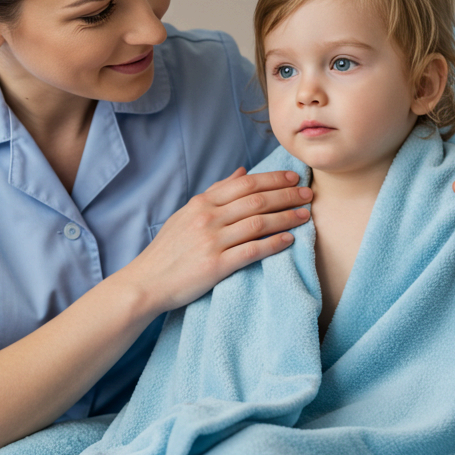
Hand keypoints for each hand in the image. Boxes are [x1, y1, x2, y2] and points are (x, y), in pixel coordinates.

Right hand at [119, 168, 312, 312]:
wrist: (146, 282)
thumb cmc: (168, 250)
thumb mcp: (186, 214)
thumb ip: (215, 193)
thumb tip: (242, 171)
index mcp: (201, 203)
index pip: (245, 183)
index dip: (273, 178)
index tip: (294, 177)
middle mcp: (208, 218)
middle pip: (256, 200)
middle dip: (287, 194)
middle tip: (309, 193)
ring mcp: (211, 241)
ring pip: (258, 223)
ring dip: (286, 217)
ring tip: (306, 215)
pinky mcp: (215, 266)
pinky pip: (251, 251)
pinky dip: (273, 243)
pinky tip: (289, 240)